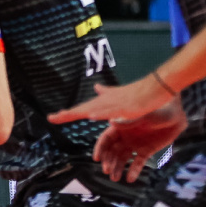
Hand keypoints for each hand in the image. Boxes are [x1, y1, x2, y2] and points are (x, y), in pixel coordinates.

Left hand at [49, 75, 178, 128]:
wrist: (154, 88)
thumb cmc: (136, 93)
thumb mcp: (118, 95)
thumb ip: (106, 92)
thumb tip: (96, 88)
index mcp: (102, 103)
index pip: (81, 109)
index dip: (67, 114)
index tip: (52, 118)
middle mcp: (105, 103)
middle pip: (82, 109)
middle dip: (67, 114)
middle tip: (51, 118)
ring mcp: (115, 105)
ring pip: (94, 110)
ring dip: (80, 113)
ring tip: (64, 116)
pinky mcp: (126, 108)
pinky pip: (111, 112)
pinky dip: (101, 113)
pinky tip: (92, 115)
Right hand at [91, 98, 186, 182]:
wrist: (175, 116)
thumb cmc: (158, 110)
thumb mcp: (143, 115)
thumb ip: (128, 120)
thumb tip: (111, 122)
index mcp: (121, 126)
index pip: (106, 139)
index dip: (100, 149)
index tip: (97, 158)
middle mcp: (125, 137)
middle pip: (112, 151)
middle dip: (108, 161)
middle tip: (107, 171)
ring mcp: (135, 145)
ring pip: (123, 159)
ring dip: (117, 168)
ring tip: (115, 178)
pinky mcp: (146, 151)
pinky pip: (138, 162)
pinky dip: (134, 171)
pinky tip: (130, 179)